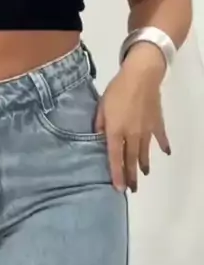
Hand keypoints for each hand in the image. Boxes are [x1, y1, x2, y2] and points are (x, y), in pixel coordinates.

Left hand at [95, 42, 170, 192]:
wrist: (142, 74)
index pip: (115, 158)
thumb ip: (99, 125)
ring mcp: (146, 130)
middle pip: (131, 160)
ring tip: (144, 175)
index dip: (117, 175)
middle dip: (131, 176)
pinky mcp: (156, 122)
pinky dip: (163, 145)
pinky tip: (166, 153)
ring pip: (144, 152)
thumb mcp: (101, 107)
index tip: (119, 189)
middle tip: (132, 190)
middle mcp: (132, 135)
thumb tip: (98, 140)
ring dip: (144, 165)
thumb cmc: (118, 89)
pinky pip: (160, 137)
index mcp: (116, 132)